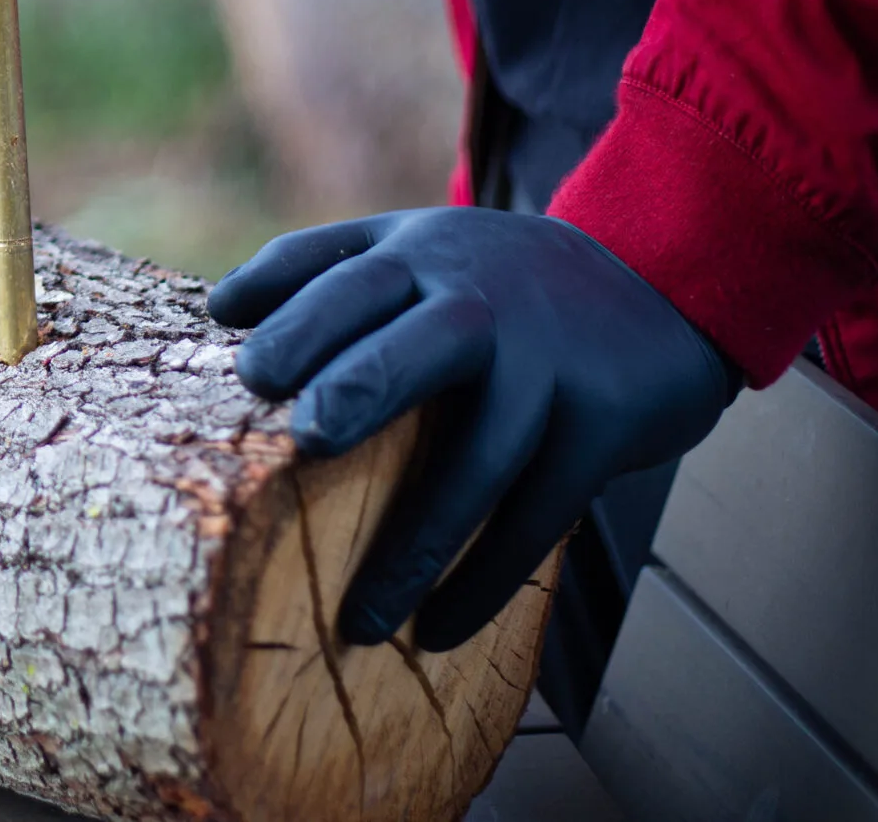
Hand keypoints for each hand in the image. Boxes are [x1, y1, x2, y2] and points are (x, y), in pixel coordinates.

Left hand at [206, 209, 737, 650]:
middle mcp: (483, 300)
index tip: (246, 370)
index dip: (297, 315)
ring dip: (419, 544)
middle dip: (365, 382)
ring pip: (482, 458)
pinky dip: (486, 579)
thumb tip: (219, 309)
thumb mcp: (417, 247)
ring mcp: (548, 364)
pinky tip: (438, 629)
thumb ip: (324, 266)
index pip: (347, 275)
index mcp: (420, 254)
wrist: (658, 285)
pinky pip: (539, 515)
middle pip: (424, 339)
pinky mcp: (603, 424)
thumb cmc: (495, 281)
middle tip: (308, 438)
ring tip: (359, 622)